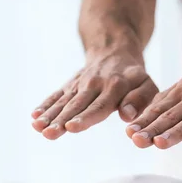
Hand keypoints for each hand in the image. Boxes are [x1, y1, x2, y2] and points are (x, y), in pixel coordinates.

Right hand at [31, 51, 157, 139]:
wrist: (114, 49)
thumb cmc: (135, 76)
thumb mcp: (146, 84)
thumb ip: (140, 100)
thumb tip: (127, 115)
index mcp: (114, 87)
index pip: (99, 107)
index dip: (85, 118)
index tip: (71, 127)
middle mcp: (94, 85)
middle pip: (76, 106)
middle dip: (62, 120)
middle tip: (49, 133)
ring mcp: (79, 84)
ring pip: (64, 102)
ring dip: (50, 116)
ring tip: (37, 127)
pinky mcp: (70, 85)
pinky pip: (57, 95)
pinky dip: (46, 105)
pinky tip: (34, 117)